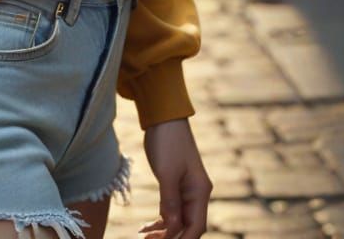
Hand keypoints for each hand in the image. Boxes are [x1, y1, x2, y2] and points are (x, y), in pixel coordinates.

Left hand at [139, 119, 211, 238]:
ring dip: (163, 231)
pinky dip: (161, 220)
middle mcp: (196, 193)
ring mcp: (186, 189)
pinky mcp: (175, 184)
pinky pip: (171, 210)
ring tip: (143, 237)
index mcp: (200, 191)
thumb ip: (170, 202)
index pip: (196, 227)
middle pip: (188, 226)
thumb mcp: (166, 173)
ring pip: (178, 220)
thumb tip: (171, 228)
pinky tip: (147, 227)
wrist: (163, 116)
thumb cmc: (167, 141)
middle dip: (170, 238)